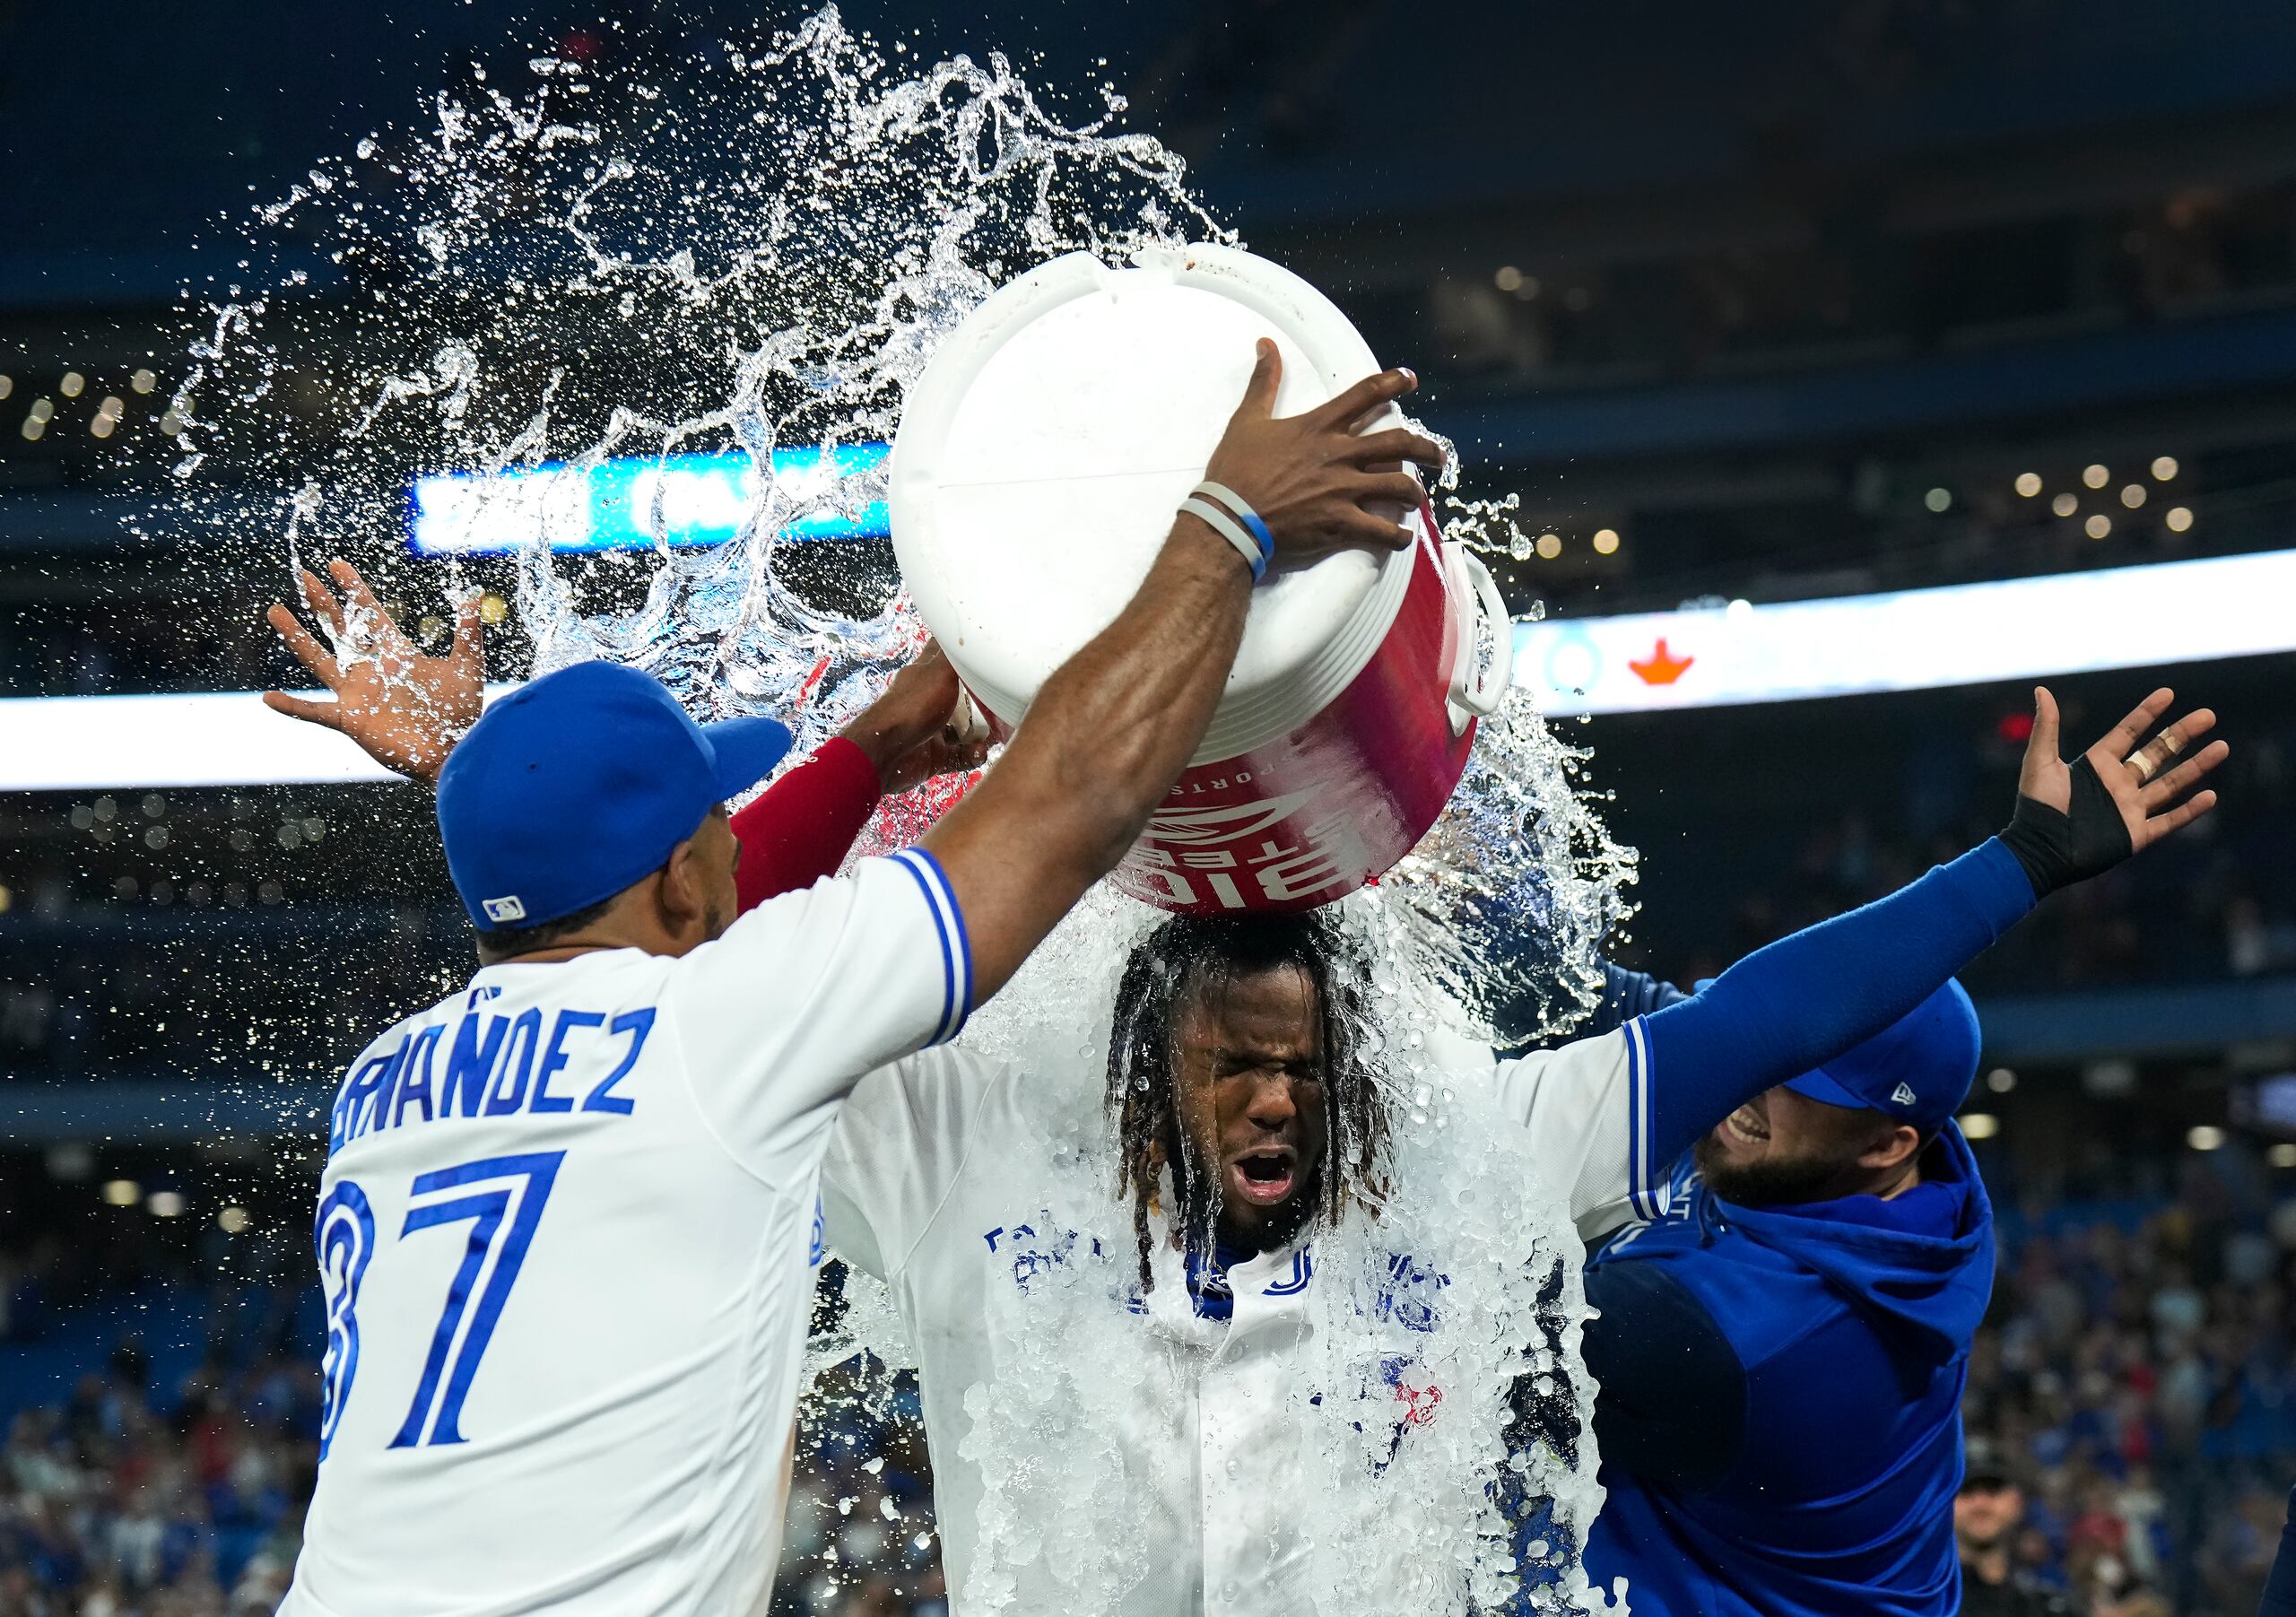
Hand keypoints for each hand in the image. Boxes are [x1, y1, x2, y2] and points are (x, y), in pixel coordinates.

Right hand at [263, 560, 482, 787]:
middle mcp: (372, 669)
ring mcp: (357, 693)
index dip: (353, 588)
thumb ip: (468, 632)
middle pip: (341, 628)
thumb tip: (476, 595)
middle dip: (322, 602)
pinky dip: (292, 707)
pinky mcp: (350, 719)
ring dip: (296, 637)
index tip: (336, 564)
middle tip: (303, 575)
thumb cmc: (461, 714)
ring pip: (318, 659)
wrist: (454, 752)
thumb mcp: (467, 666)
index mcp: (396, 653)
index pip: (370, 612)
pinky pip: (314, 712)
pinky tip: (268, 698)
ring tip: (276, 611)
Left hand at [840, 639, 991, 794]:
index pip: (944, 652)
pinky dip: (973, 755)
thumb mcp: (939, 671)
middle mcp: (929, 698)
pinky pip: (961, 755)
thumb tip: (974, 637)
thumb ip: (958, 656)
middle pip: (962, 692)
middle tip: (1004, 702)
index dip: (961, 647)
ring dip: (984, 731)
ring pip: (966, 727)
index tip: (985, 646)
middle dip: (984, 699)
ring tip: (999, 734)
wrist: (885, 753)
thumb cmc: (911, 706)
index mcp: (926, 673)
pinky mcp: (935, 754)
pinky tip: (979, 752)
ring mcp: (932, 728)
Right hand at [1196, 340, 1448, 568]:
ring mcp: (1343, 491)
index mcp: (1320, 427)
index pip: (1366, 395)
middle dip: (1426, 448)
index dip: (1393, 383)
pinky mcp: (1341, 524)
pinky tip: (1403, 537)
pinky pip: (1383, 531)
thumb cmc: (1235, 470)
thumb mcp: (1247, 419)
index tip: (1411, 380)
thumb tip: (1266, 345)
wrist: (1230, 519)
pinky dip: (1398, 536)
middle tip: (1438, 455)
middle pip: (1399, 443)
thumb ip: (1264, 382)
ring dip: (1415, 494)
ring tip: (1418, 499)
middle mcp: (1339, 455)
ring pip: (1399, 488)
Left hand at [2021, 685, 2226, 854]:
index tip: (2168, 693)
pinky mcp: (2136, 835)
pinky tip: (2211, 796)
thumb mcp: (2040, 762)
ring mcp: (2129, 809)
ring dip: (2197, 766)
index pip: (2128, 732)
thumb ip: (2046, 727)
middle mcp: (2117, 784)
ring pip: (2171, 783)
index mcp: (2096, 765)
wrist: (2038, 851)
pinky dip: (2190, 810)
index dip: (2147, 713)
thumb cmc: (2036, 807)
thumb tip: (2041, 689)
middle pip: (2157, 753)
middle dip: (2182, 734)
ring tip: (2222, 747)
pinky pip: (2169, 820)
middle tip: (2208, 715)